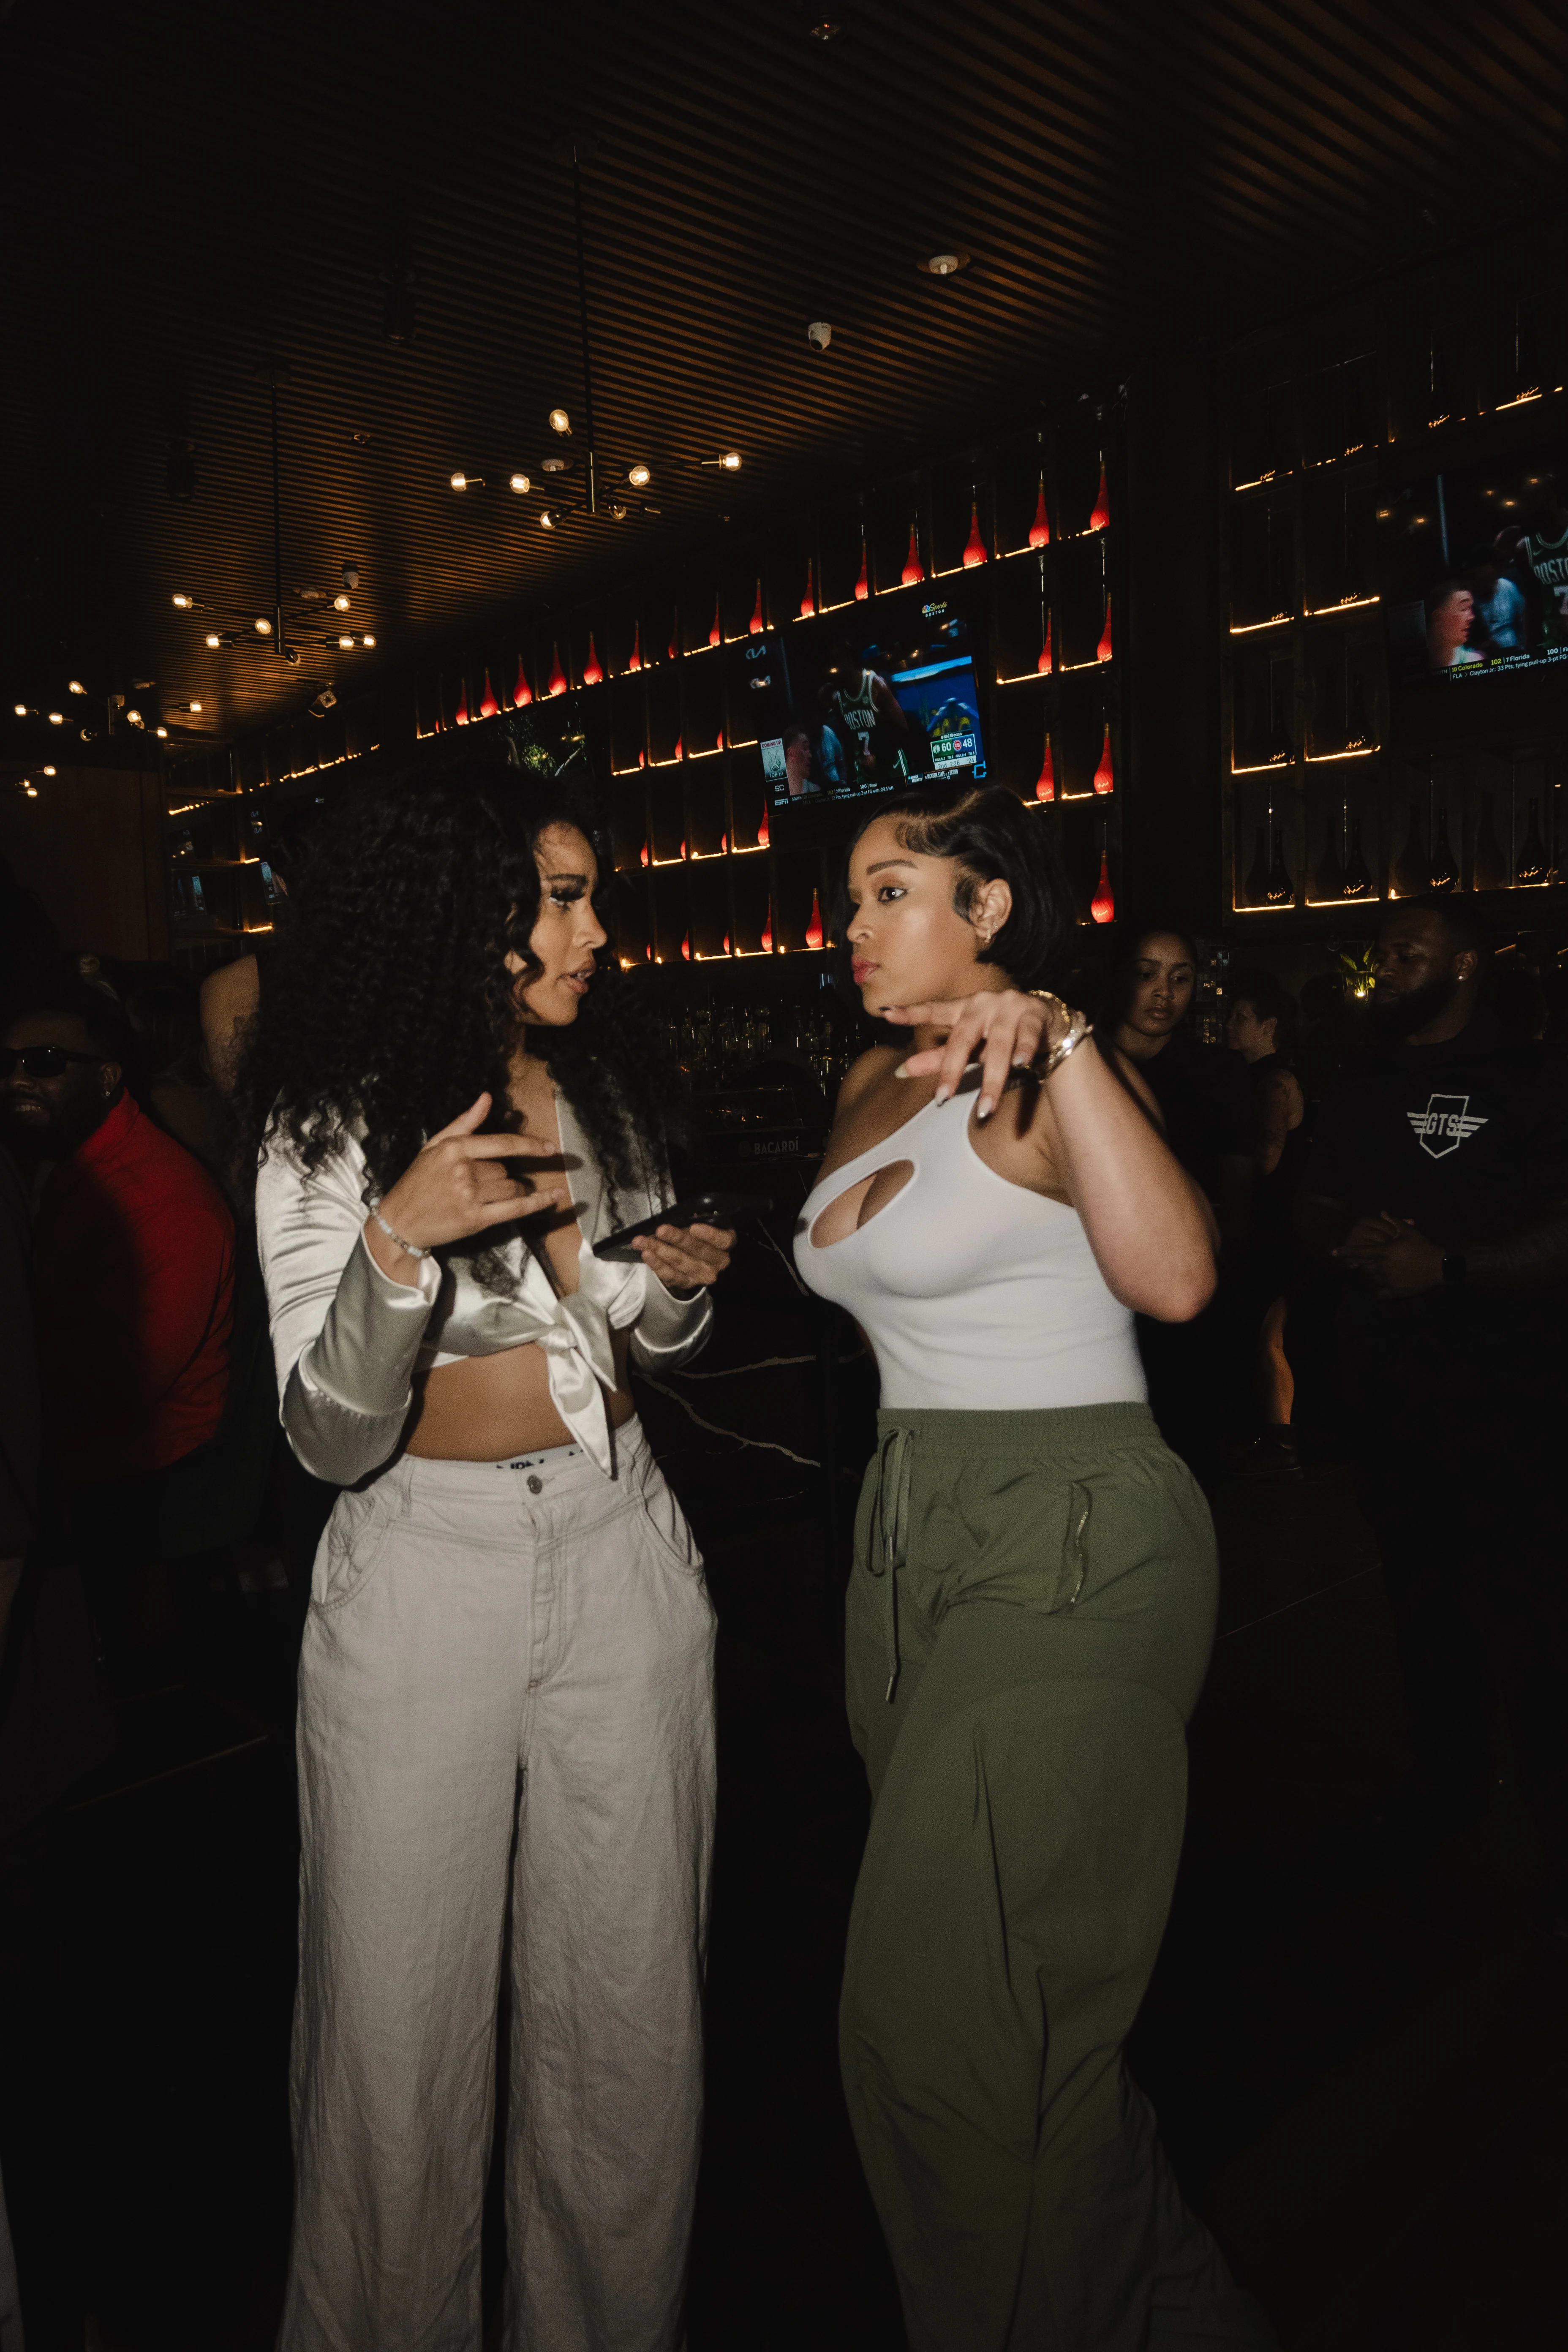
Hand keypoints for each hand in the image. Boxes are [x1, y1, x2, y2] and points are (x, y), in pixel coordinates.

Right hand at [368, 1093, 569, 1271]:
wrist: (399, 1221)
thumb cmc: (417, 1181)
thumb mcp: (434, 1146)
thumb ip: (463, 1122)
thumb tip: (486, 1097)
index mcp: (455, 1149)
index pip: (502, 1143)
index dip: (529, 1145)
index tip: (550, 1147)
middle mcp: (463, 1171)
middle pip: (505, 1170)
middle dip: (501, 1176)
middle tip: (479, 1186)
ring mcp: (470, 1196)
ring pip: (511, 1188)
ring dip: (512, 1191)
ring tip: (489, 1197)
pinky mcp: (475, 1219)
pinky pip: (515, 1209)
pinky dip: (537, 1203)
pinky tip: (555, 1198)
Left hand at [630, 1221, 734, 1294]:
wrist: (700, 1260)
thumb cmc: (700, 1235)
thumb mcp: (703, 1225)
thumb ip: (694, 1221)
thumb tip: (674, 1217)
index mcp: (725, 1244)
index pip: (721, 1240)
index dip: (709, 1235)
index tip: (694, 1227)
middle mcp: (717, 1262)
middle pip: (697, 1250)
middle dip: (677, 1239)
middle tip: (661, 1230)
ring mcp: (702, 1275)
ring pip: (681, 1262)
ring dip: (660, 1250)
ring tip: (643, 1241)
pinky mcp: (687, 1284)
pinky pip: (671, 1276)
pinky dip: (657, 1265)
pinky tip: (647, 1255)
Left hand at [883, 989, 1074, 1120]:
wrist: (1046, 1020)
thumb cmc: (999, 1034)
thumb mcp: (969, 1047)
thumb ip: (938, 1058)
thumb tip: (899, 1072)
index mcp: (963, 1009)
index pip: (934, 1011)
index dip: (911, 1013)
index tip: (886, 1014)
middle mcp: (982, 1004)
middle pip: (963, 1037)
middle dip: (952, 1068)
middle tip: (942, 1097)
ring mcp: (1009, 1007)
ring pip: (998, 1044)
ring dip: (993, 1077)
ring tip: (987, 1105)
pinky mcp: (1034, 1014)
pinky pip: (1028, 1035)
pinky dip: (1025, 1050)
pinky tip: (1021, 1064)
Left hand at [1334, 1212, 1442, 1299]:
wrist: (1439, 1265)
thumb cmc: (1423, 1246)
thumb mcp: (1408, 1231)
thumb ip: (1394, 1222)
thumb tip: (1383, 1212)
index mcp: (1384, 1252)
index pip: (1360, 1251)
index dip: (1345, 1251)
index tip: (1332, 1253)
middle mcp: (1383, 1267)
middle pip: (1364, 1267)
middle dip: (1359, 1265)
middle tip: (1357, 1264)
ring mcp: (1389, 1280)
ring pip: (1373, 1279)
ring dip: (1371, 1276)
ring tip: (1375, 1273)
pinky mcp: (1396, 1291)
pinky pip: (1382, 1293)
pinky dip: (1379, 1291)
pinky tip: (1379, 1290)